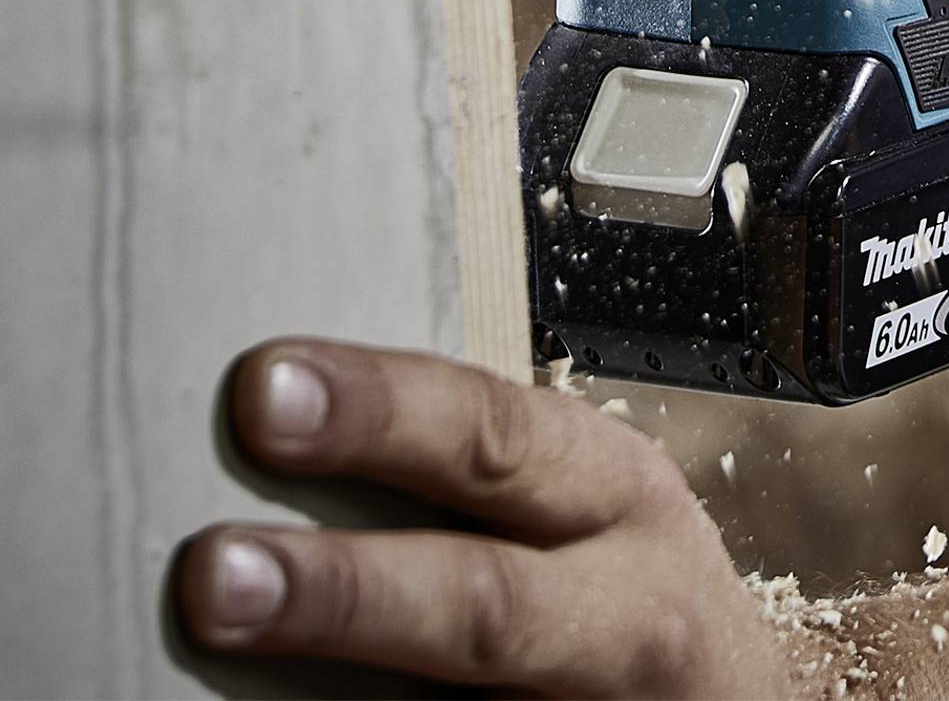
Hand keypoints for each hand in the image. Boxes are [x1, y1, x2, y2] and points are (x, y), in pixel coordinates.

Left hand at [173, 340, 798, 695]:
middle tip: (211, 569)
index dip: (379, 412)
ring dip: (344, 677)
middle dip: (346, 590)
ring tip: (226, 637)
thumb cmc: (626, 588)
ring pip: (467, 694)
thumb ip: (469, 482)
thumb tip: (274, 433)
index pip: (492, 435)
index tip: (262, 389)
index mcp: (616, 496)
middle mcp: (623, 606)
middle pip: (480, 601)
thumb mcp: (583, 505)